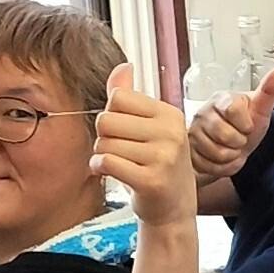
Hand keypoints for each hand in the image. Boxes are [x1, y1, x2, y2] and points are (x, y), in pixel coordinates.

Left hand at [92, 65, 197, 226]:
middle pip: (107, 120)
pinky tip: (110, 174)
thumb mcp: (150, 127)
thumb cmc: (158, 164)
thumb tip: (123, 66)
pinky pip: (106, 162)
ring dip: (103, 155)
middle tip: (121, 151)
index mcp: (170, 114)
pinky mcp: (151, 180)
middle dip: (105, 137)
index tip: (125, 131)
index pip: (118, 97)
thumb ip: (131, 97)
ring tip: (121, 164)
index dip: (112, 114)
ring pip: (104, 143)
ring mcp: (163, 157)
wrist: (174, 206)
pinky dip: (100, 168)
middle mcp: (170, 133)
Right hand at [187, 65, 273, 182]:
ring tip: (232, 148)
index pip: (233, 109)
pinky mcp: (188, 151)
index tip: (248, 126)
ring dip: (231, 156)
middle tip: (240, 139)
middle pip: (225, 135)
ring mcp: (193, 132)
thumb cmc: (246, 126)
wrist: (232, 147)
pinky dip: (221, 167)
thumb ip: (268, 91)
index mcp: (221, 99)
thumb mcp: (260, 110)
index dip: (245, 124)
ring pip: (217, 152)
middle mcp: (203, 113)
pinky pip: (209, 165)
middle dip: (239, 142)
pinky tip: (222, 158)